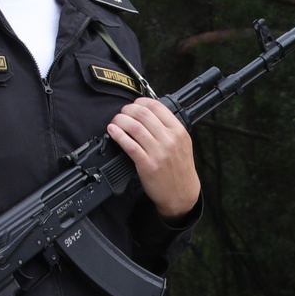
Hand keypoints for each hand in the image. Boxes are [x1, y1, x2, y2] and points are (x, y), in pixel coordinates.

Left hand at [108, 98, 199, 217]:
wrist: (182, 193)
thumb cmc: (180, 169)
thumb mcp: (182, 144)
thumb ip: (169, 129)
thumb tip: (147, 113)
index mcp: (179, 131)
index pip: (157, 107)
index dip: (140, 102)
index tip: (134, 104)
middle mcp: (170, 140)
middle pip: (143, 114)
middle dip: (127, 110)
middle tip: (122, 113)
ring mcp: (159, 152)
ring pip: (134, 127)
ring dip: (120, 120)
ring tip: (115, 121)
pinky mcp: (147, 165)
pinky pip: (129, 145)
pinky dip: (118, 135)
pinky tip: (112, 131)